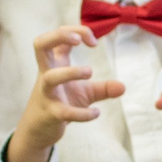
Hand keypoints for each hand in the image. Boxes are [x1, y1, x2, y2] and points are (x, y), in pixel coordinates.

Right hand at [5, 25, 123, 161]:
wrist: (38, 131)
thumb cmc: (60, 104)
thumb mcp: (84, 94)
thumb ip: (103, 88)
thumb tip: (123, 87)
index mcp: (54, 64)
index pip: (58, 36)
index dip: (76, 30)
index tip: (93, 42)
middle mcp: (47, 74)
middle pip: (40, 44)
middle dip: (59, 36)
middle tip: (78, 41)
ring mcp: (46, 94)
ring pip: (50, 77)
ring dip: (71, 72)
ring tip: (89, 73)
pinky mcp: (50, 114)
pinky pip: (64, 111)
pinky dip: (82, 113)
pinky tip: (96, 113)